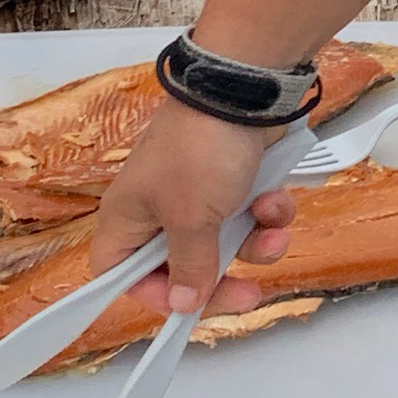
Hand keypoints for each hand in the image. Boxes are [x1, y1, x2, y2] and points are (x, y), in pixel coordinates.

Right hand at [82, 104, 298, 322]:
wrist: (244, 91)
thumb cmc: (201, 153)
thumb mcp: (191, 218)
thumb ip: (190, 266)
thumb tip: (183, 305)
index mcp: (128, 219)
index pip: (121, 275)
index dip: (154, 296)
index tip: (190, 306)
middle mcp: (158, 211)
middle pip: (183, 268)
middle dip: (223, 278)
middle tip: (250, 295)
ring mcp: (198, 195)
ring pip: (226, 244)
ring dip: (255, 244)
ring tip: (274, 229)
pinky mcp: (233, 181)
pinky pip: (249, 216)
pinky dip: (266, 213)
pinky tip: (276, 198)